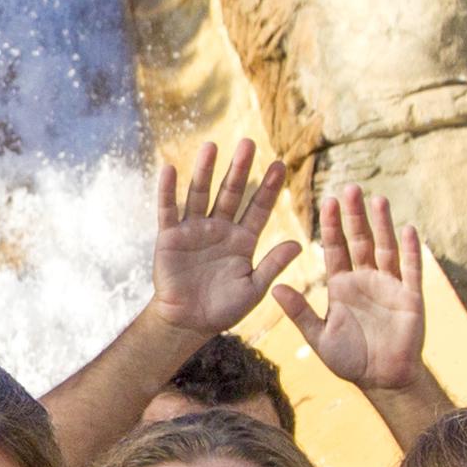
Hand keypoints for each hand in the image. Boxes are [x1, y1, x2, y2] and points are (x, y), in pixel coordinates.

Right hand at [147, 141, 298, 338]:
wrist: (188, 323)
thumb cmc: (224, 310)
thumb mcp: (254, 289)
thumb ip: (273, 265)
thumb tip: (298, 244)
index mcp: (243, 240)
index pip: (258, 208)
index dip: (268, 187)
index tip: (280, 165)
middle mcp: (220, 229)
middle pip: (231, 193)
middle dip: (239, 169)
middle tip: (249, 143)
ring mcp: (194, 230)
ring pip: (201, 194)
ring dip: (205, 171)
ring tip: (212, 146)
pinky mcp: (170, 237)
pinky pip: (168, 210)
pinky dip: (168, 190)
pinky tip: (170, 169)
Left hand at [273, 187, 429, 391]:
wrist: (382, 381)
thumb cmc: (350, 360)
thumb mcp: (319, 337)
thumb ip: (300, 312)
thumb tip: (276, 288)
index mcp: (342, 286)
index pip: (336, 248)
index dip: (332, 225)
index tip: (328, 200)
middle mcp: (366, 280)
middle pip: (360, 241)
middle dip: (355, 216)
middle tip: (350, 188)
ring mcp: (390, 286)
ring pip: (386, 248)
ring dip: (383, 225)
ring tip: (377, 199)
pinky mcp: (411, 297)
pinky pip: (411, 270)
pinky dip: (411, 250)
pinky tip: (409, 229)